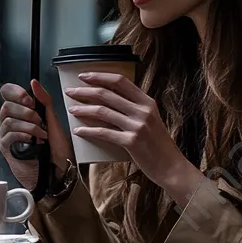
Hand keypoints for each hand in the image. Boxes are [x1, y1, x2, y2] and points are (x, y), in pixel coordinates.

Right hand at [0, 79, 74, 189]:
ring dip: (27, 125)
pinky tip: (32, 141)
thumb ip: (44, 101)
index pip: (7, 93)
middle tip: (38, 120)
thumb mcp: (54, 121)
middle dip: (25, 111)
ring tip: (40, 134)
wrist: (59, 173)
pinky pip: (7, 135)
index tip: (29, 98)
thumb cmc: (57, 150)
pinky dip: (22, 135)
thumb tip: (33, 82)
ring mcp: (7, 135)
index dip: (15, 92)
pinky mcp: (6, 148)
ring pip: (7, 120)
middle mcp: (12, 121)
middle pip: (6, 106)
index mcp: (22, 112)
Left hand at [65, 72, 202, 204]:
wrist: (171, 167)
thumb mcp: (151, 119)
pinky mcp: (131, 142)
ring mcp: (137, 126)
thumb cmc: (158, 144)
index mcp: (147, 101)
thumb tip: (109, 99)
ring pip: (102, 111)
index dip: (100, 76)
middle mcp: (142, 110)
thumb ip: (135, 108)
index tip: (83, 76)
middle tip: (70, 91)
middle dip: (84, 91)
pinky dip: (88, 131)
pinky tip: (78, 131)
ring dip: (83, 109)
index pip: (120, 81)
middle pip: (107, 94)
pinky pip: (103, 132)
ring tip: (71, 109)